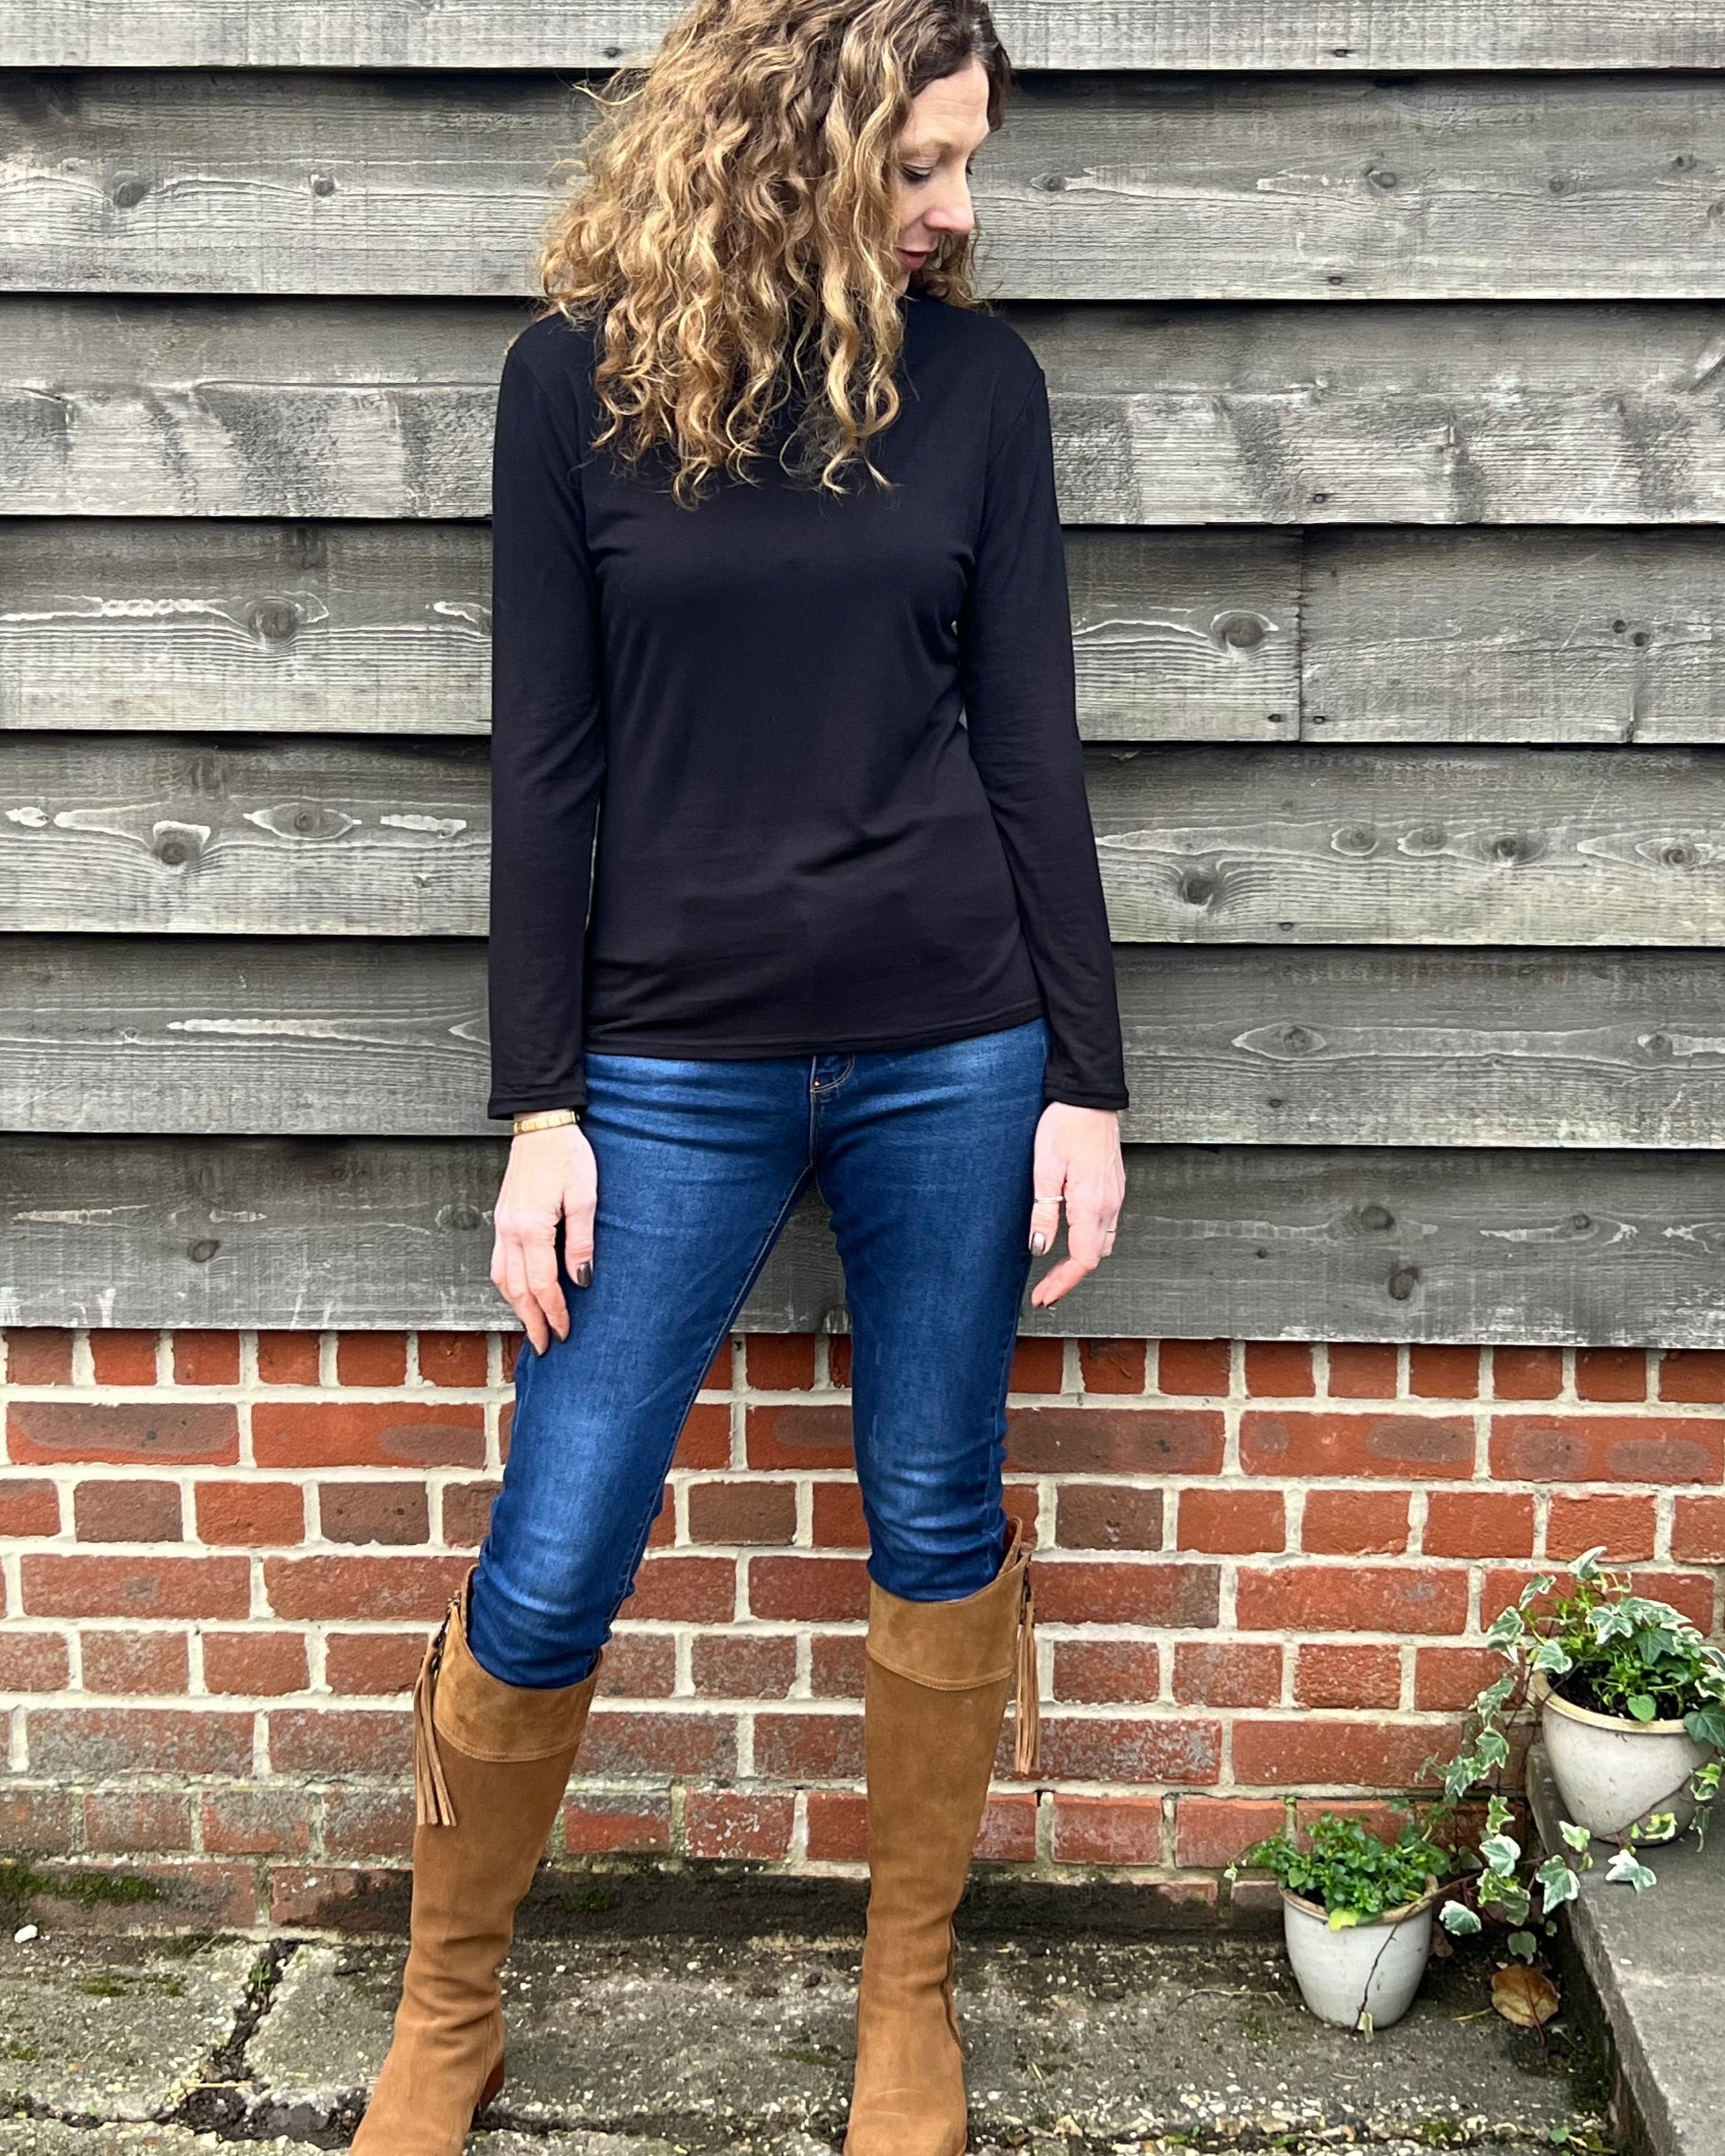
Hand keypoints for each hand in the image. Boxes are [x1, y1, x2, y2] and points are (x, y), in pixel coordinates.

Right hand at [490, 1121, 596, 1352]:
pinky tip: (518, 1292)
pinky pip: (498, 1262)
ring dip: (516, 1306)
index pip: (542, 1284)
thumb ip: (582, 1241)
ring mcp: (501, 1224)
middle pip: (516, 1289)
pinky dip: (507, 1285)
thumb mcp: (585, 1197)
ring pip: (501, 1278)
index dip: (554, 1312)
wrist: (541, 1123)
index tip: (565, 1334)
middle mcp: (509, 1230)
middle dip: (531, 1320)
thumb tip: (582, 1279)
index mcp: (531, 1228)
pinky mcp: (502, 1218)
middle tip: (545, 1345)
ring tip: (531, 1326)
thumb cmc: (567, 1155)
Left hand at [1026, 1104, 1123, 1307]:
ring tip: (1056, 1272)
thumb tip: (1040, 1249)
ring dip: (1081, 1261)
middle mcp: (1110, 1204)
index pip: (1082, 1260)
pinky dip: (1089, 1242)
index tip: (1043, 1297)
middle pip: (1094, 1257)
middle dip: (1070, 1278)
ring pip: (1103, 1243)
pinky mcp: (1114, 1187)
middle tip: (1045, 1290)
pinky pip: (1106, 1225)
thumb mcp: (1045, 1171)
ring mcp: (1116, 1196)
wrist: (1089, 1097)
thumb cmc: (1066, 1125)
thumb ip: (1044, 1214)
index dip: (1063, 1284)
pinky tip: (1073, 1239)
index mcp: (1093, 1204)